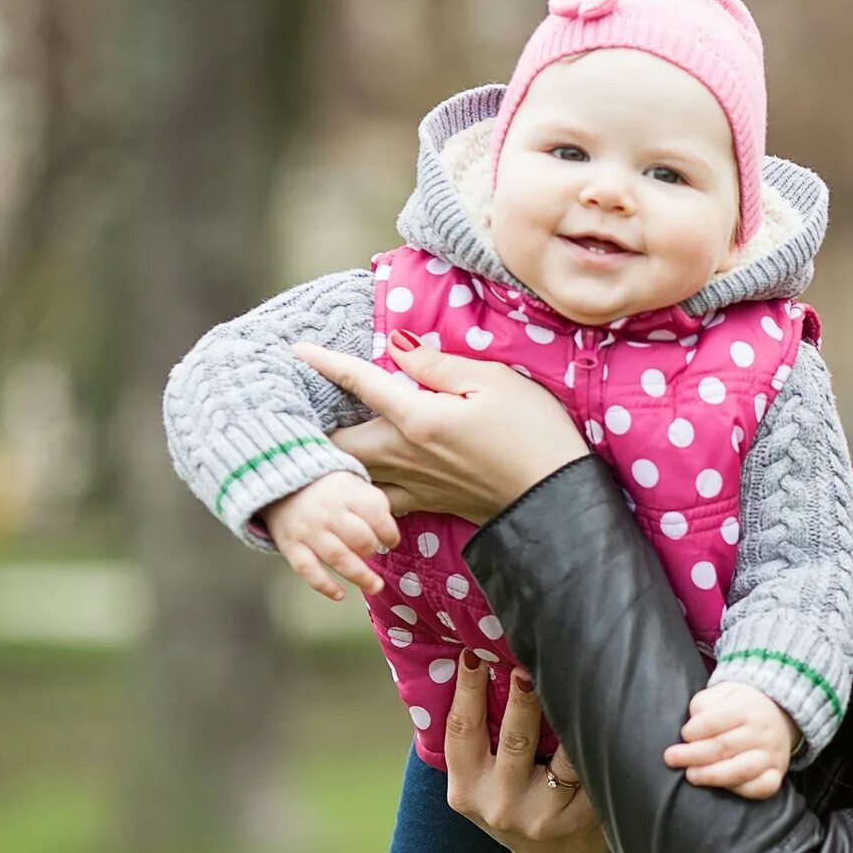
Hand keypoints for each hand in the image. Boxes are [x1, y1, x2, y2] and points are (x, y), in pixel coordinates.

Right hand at [259, 472, 400, 600]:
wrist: (282, 488)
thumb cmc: (328, 491)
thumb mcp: (353, 484)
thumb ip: (373, 503)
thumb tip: (389, 534)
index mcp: (346, 493)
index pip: (376, 516)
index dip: (389, 533)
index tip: (391, 542)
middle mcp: (327, 512)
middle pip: (360, 538)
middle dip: (372, 551)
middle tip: (374, 554)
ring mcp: (308, 531)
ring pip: (338, 558)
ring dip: (360, 576)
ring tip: (375, 586)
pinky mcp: (290, 546)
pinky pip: (308, 570)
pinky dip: (325, 585)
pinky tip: (340, 595)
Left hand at [294, 335, 587, 524]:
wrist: (557, 497)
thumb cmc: (535, 433)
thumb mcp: (494, 382)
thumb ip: (439, 366)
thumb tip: (396, 347)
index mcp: (419, 418)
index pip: (361, 383)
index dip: (327, 363)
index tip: (296, 350)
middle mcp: (406, 455)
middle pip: (338, 443)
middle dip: (310, 427)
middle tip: (295, 410)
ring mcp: (415, 485)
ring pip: (352, 477)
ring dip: (329, 463)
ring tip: (314, 448)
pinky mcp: (430, 505)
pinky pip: (378, 502)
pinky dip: (358, 494)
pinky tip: (357, 485)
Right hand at [443, 652, 608, 852]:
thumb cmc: (517, 804)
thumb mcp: (483, 783)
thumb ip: (478, 740)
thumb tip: (475, 663)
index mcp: (466, 791)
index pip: (461, 731)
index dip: (466, 691)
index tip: (473, 653)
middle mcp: (501, 806)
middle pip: (515, 738)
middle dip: (523, 696)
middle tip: (528, 659)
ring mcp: (543, 815)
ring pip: (562, 754)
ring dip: (569, 712)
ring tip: (577, 674)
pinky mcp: (582, 818)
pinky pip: (591, 768)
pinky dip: (598, 740)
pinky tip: (609, 711)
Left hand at [663, 681, 798, 799]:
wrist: (779, 712)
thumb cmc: (740, 705)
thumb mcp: (721, 693)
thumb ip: (703, 706)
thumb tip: (690, 732)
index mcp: (746, 707)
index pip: (711, 722)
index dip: (691, 732)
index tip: (683, 735)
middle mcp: (762, 731)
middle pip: (722, 748)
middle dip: (691, 755)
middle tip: (671, 759)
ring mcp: (772, 754)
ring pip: (740, 771)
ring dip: (710, 776)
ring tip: (691, 775)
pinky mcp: (778, 772)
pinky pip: (762, 788)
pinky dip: (742, 791)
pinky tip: (722, 787)